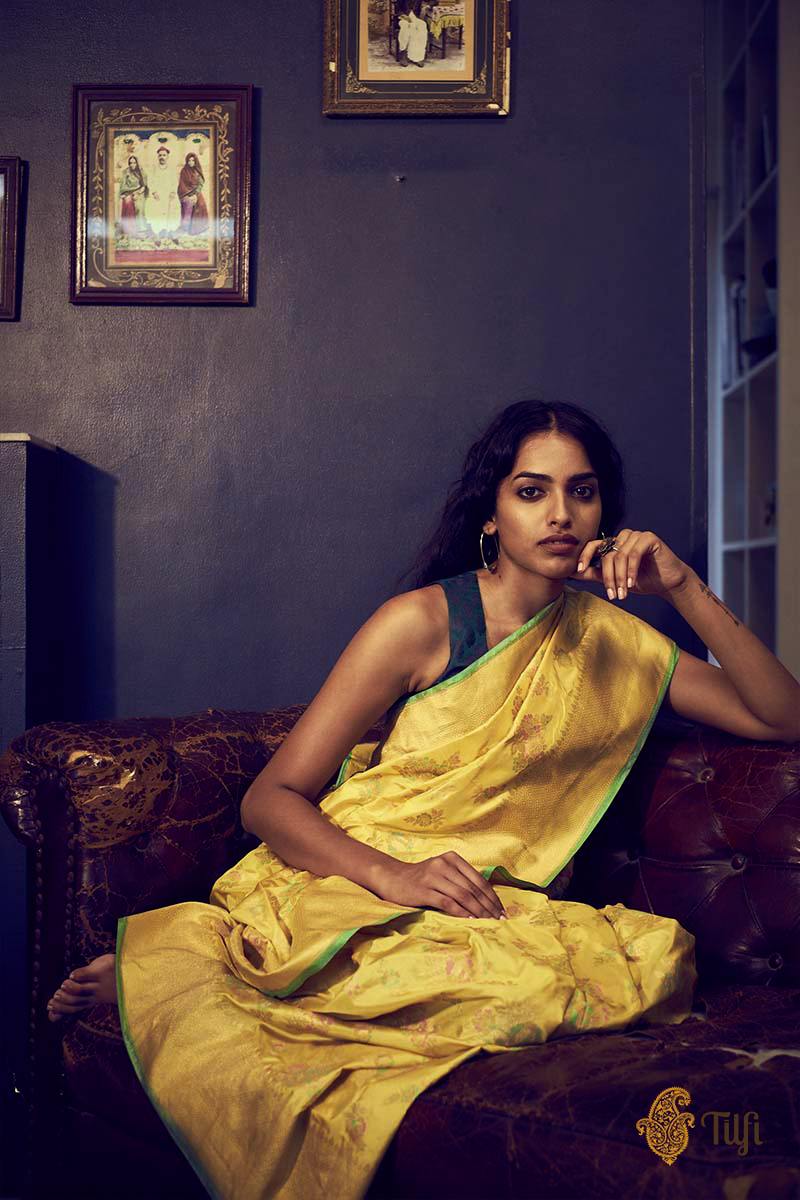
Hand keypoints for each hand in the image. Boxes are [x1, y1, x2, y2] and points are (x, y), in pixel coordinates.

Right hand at [372, 852, 506, 918]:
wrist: (392, 877)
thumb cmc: (422, 878)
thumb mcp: (443, 871)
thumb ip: (462, 879)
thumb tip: (488, 899)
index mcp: (453, 858)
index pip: (480, 880)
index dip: (493, 897)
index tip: (502, 912)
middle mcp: (444, 864)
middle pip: (473, 889)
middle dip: (489, 907)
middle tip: (499, 921)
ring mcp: (433, 876)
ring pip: (463, 896)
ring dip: (478, 911)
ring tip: (488, 923)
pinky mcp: (424, 890)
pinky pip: (447, 902)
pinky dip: (461, 912)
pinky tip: (470, 921)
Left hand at [573, 529, 690, 600]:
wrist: (667, 582)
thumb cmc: (642, 580)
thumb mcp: (614, 579)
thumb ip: (595, 574)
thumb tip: (572, 573)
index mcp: (613, 544)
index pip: (593, 545)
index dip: (585, 556)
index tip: (579, 570)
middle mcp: (623, 537)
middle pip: (607, 555)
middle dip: (609, 578)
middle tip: (613, 595)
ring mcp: (636, 535)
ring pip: (620, 556)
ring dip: (620, 577)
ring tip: (623, 593)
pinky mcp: (649, 538)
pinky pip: (634, 553)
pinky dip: (631, 570)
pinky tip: (632, 583)